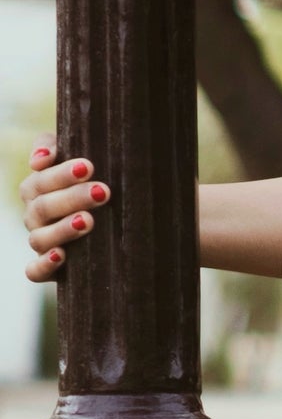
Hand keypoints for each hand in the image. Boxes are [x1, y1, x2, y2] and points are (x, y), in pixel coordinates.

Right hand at [19, 141, 109, 280]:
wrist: (110, 224)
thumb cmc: (89, 182)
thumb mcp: (74, 159)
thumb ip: (53, 146)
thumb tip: (40, 160)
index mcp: (37, 190)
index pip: (40, 180)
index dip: (61, 174)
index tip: (89, 167)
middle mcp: (35, 217)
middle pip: (43, 207)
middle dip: (72, 198)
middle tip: (102, 192)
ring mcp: (41, 243)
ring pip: (39, 238)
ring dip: (62, 229)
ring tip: (88, 221)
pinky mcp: (48, 269)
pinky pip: (35, 271)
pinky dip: (44, 265)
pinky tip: (61, 255)